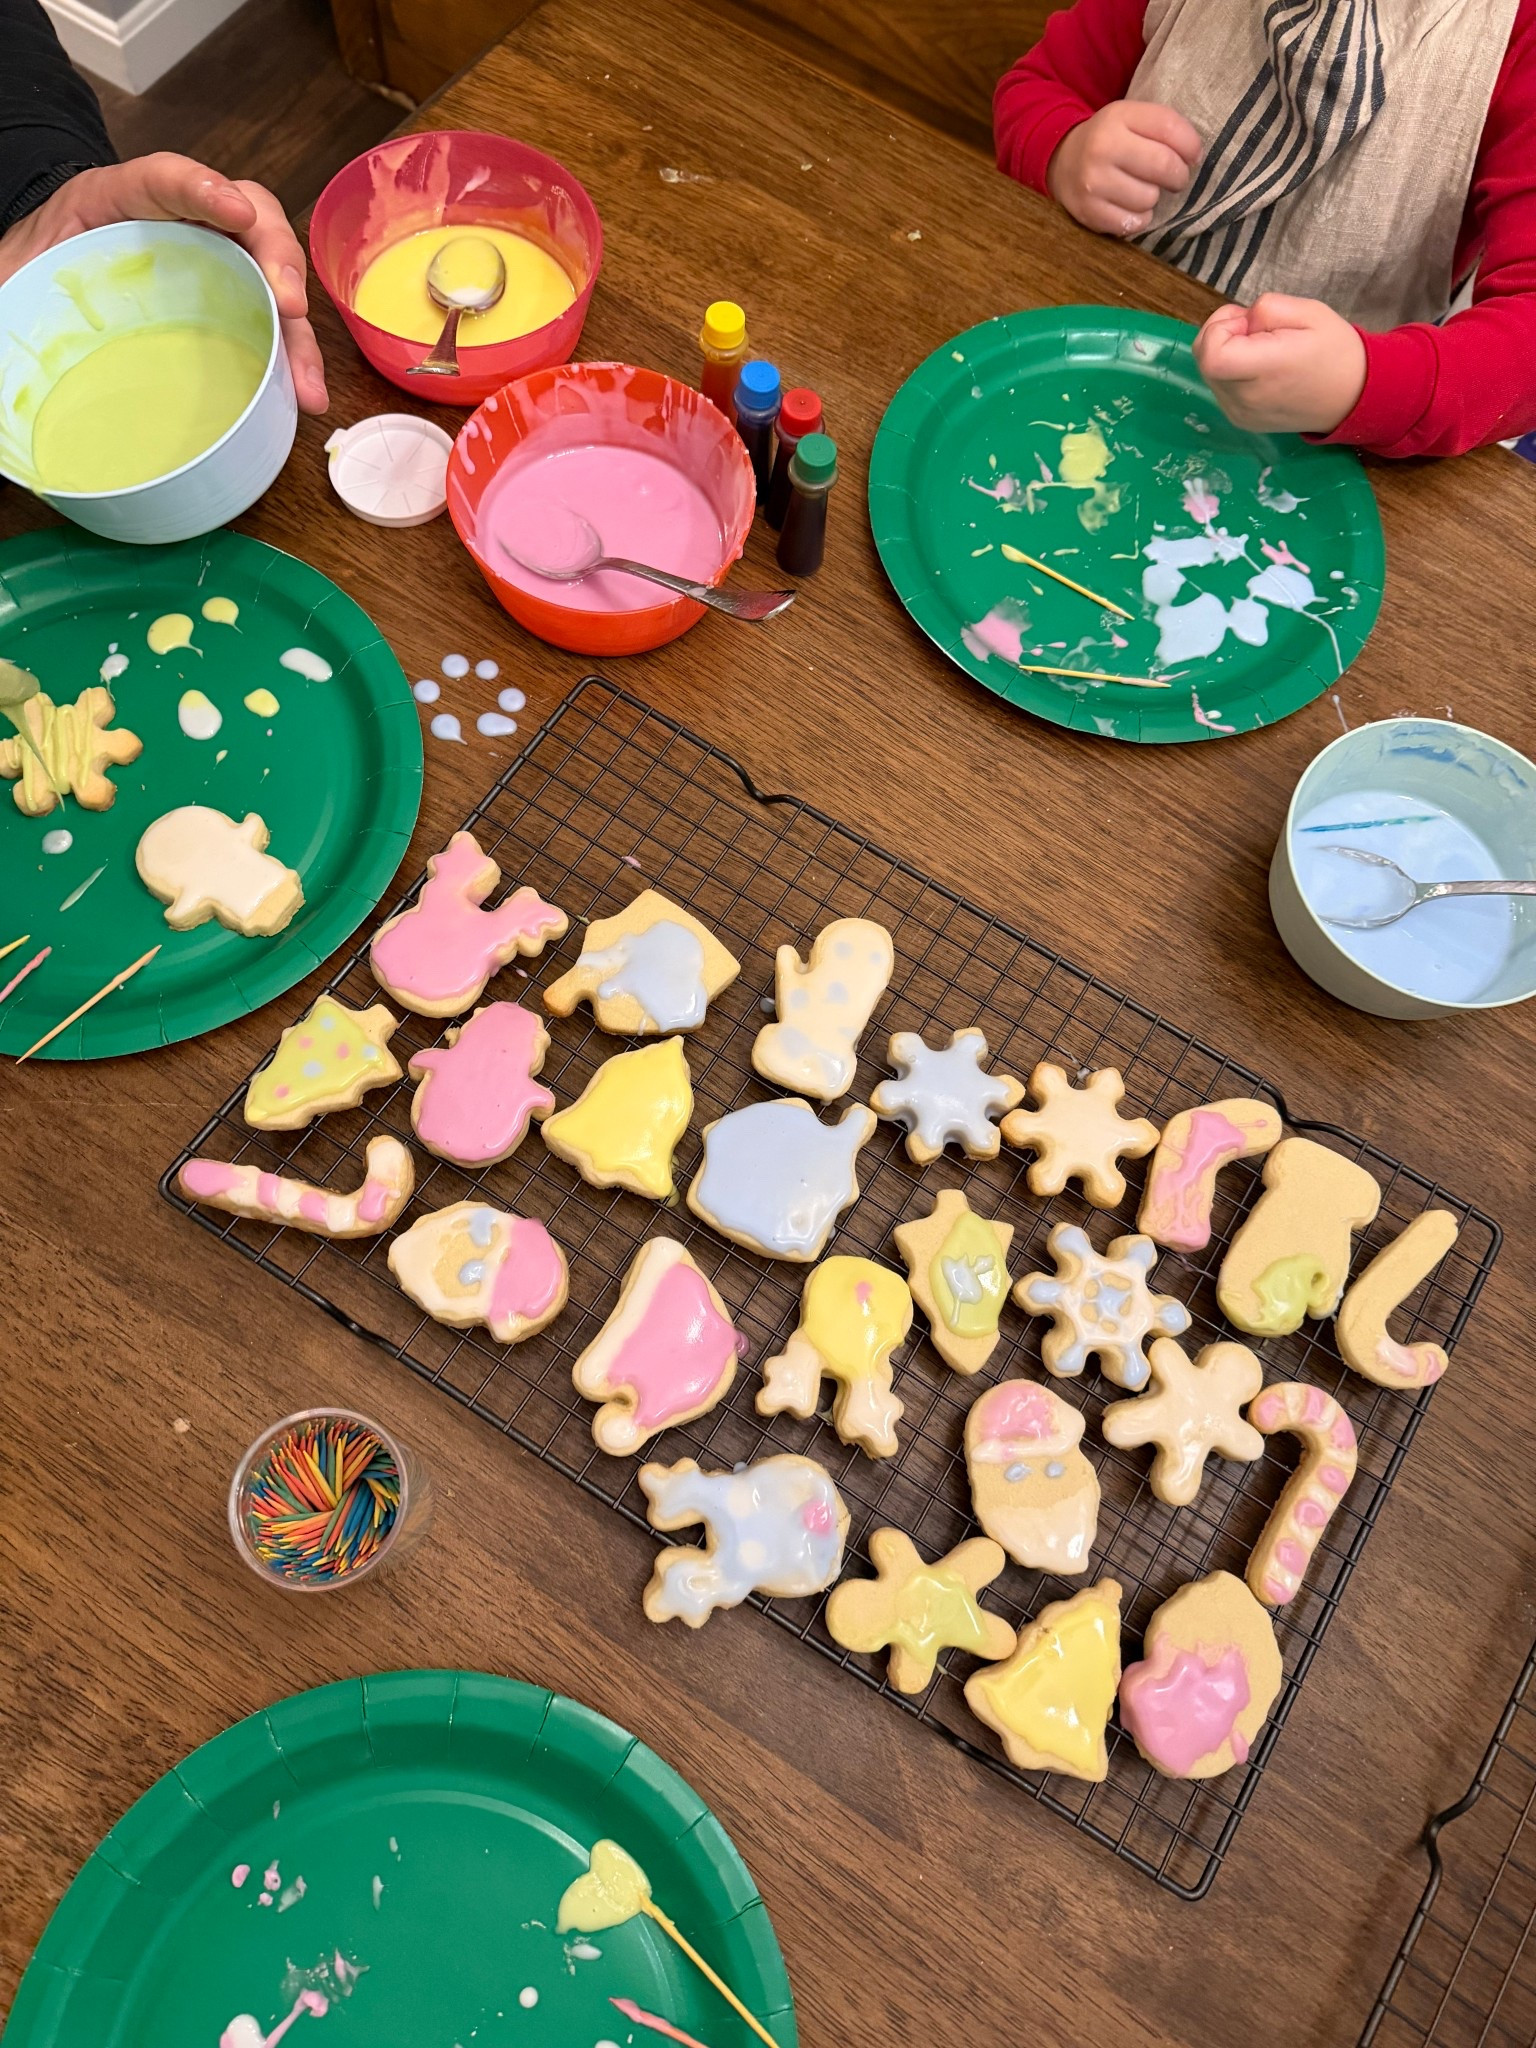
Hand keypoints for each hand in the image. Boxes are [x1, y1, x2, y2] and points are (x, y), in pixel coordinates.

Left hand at [0, 153, 326, 412]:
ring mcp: (216, 265)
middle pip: (251, 220)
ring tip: (308, 384)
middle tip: (289, 306)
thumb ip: (17, 275)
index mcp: (120, 200)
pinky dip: (294, 357)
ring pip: (274, 279)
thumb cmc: (35, 272)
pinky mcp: (231, 308)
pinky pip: (272, 323)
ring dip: (300, 332)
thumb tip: (7, 300)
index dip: (203, 189)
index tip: (237, 215)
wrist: (45, 284)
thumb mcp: (19, 267)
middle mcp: (185, 225)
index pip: (165, 178)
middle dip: (279, 261)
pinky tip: (303, 394)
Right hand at [1047, 100, 1201, 236]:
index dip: (1191, 146)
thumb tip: (1194, 157)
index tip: (1191, 156)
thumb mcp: (1132, 118)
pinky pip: (1133, 223)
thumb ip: (1164, 128)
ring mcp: (1092, 182)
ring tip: (1142, 189)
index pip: (1170, 127)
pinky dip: (1138, 218)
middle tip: (1173, 178)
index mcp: (1118, 116)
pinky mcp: (1088, 212)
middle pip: (1164, 165)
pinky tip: (1130, 206)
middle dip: (1178, 176)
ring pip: (1149, 199)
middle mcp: (1102, 147)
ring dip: (1153, 198)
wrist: (1063, 161)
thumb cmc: (1110, 140)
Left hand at [1193, 294, 1365, 434]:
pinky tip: (1258, 367)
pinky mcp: (1240, 420)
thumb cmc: (1334, 350)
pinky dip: (1230, 371)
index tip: (1247, 321)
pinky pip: (1219, 387)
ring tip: (1260, 348)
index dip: (1219, 327)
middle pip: (1203, 359)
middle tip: (1255, 329)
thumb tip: (1240, 323)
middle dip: (1220, 333)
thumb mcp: (1309, 311)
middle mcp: (1246, 400)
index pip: (1211, 354)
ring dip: (1224, 351)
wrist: (1352, 396)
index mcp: (1265, 371)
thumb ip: (1266, 309)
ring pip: (1208, 372)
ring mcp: (1240, 414)